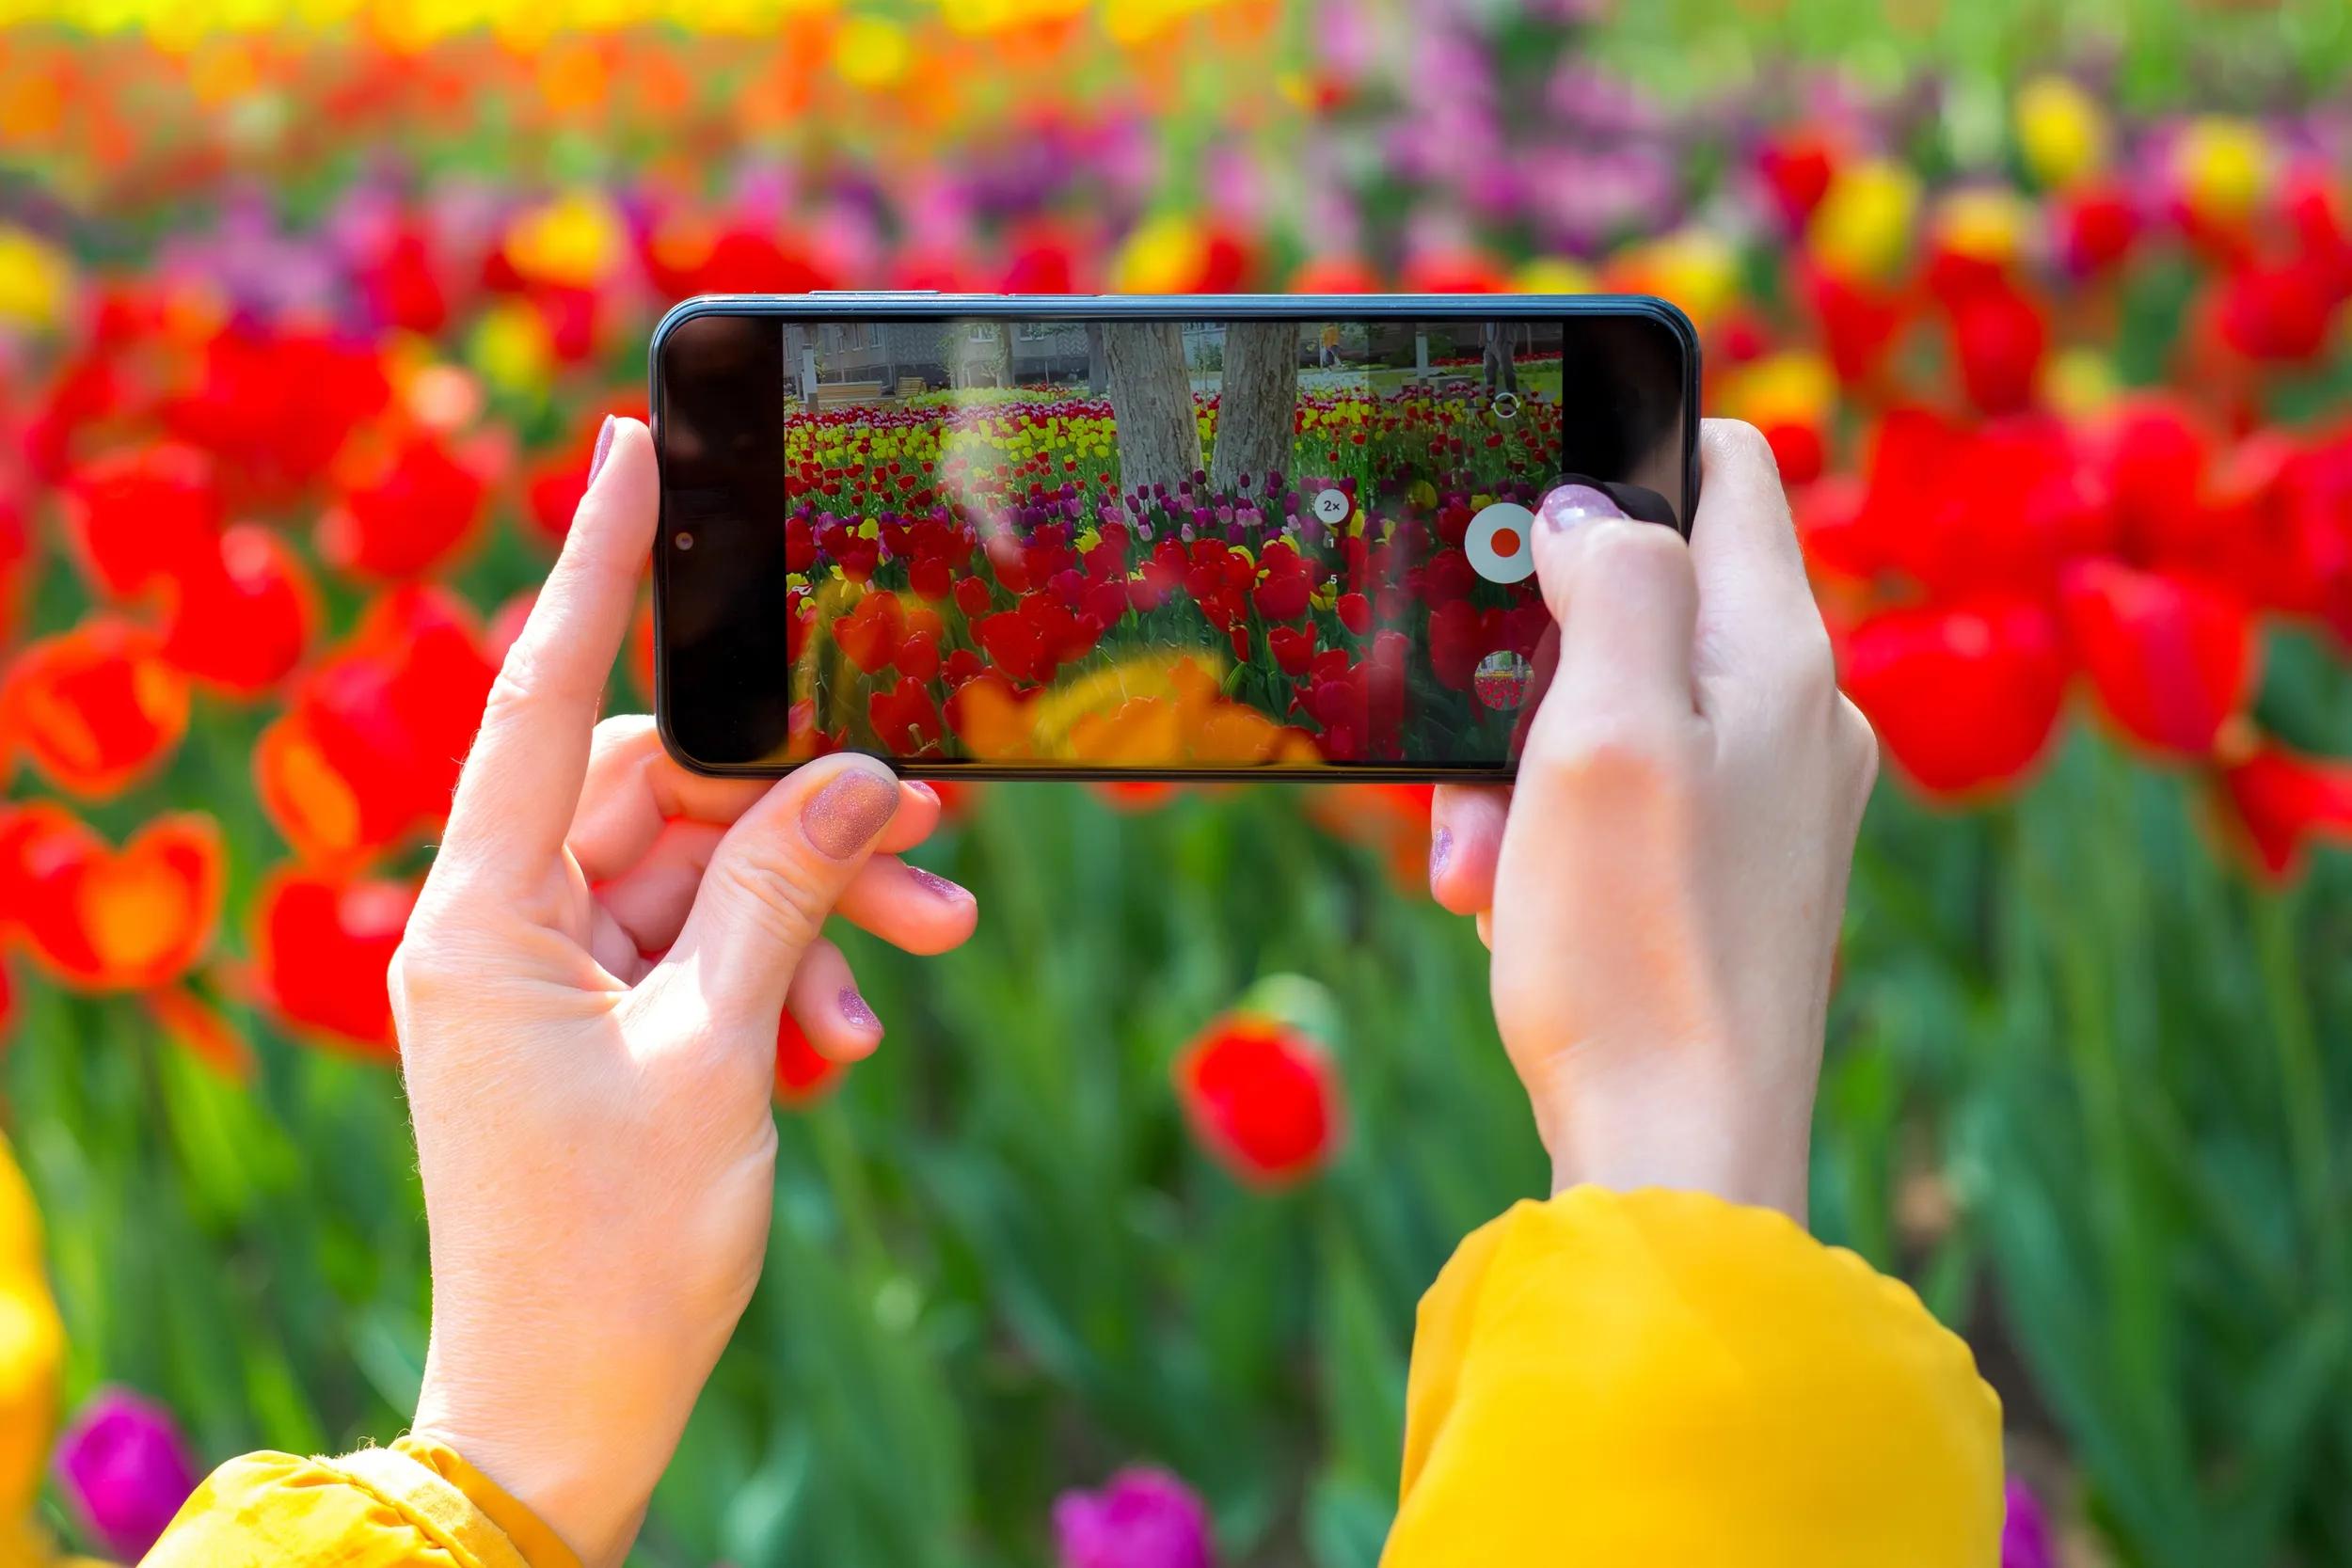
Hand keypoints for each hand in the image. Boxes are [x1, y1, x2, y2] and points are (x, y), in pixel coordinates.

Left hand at [391, 418, 977, 1564]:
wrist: (567, 1411)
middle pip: (671, 793)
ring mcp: (552, 972)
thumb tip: (861, 773)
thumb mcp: (719, 1056)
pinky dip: (785, 970)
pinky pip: (707, 944)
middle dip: (808, 816)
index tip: (632, 452)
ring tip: (929, 948)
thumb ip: (785, 895)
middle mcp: (504, 922)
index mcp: (482, 916)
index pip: (547, 700)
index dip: (595, 568)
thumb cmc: (615, 1255)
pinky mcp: (601, 1018)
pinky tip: (849, 1036)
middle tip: (936, 836)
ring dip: (818, 904)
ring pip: (706, 870)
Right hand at [1428, 421, 1875, 1220]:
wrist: (1682, 1157)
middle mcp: (1797, 715)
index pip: (1724, 466)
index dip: (1617, 461)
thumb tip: (1590, 507)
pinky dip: (1554, 832)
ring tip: (1479, 865)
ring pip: (1618, 711)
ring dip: (1523, 767)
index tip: (1519, 518)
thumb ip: (1610, 584)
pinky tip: (1513, 907)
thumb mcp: (1601, 731)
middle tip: (1470, 752)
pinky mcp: (1736, 878)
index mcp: (1779, 654)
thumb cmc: (1635, 951)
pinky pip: (1628, 803)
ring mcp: (1773, 803)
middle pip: (1644, 601)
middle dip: (1530, 659)